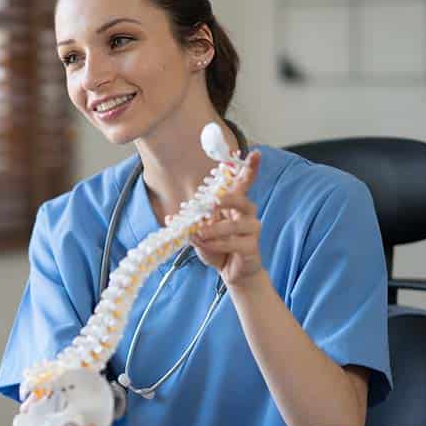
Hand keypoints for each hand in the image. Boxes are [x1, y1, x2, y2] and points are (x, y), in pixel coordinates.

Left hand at [189, 151, 264, 287]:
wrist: (232, 272)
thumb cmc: (218, 248)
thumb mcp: (200, 233)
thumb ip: (190, 223)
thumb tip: (170, 217)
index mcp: (235, 204)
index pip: (244, 182)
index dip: (250, 168)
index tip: (254, 153)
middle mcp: (247, 213)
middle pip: (241, 199)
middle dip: (226, 199)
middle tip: (211, 204)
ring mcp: (252, 229)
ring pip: (234, 224)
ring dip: (213, 230)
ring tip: (199, 235)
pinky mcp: (252, 246)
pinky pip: (233, 242)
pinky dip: (216, 244)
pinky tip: (206, 246)